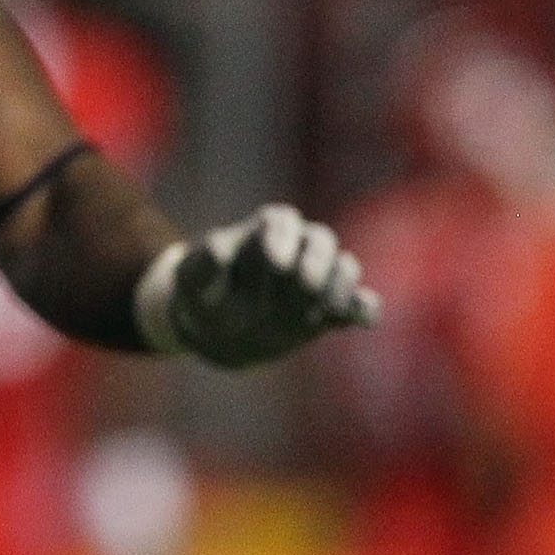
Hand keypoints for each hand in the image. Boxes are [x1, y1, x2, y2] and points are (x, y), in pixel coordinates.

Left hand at [136, 204, 377, 368]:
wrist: (220, 334)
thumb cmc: (203, 297)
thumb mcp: (192, 283)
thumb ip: (202, 264)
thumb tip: (217, 246)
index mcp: (262, 233)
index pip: (280, 221)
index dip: (282, 237)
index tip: (274, 262)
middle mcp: (297, 249)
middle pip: (319, 239)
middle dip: (317, 259)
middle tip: (306, 285)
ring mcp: (318, 278)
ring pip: (343, 267)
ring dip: (340, 285)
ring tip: (326, 308)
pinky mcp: (331, 308)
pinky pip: (358, 303)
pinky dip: (363, 309)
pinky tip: (363, 321)